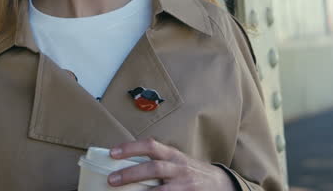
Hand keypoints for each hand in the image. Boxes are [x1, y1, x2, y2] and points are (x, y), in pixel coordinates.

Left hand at [107, 137, 233, 189]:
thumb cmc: (191, 171)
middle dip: (130, 174)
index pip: (150, 146)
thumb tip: (127, 164)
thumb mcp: (177, 161)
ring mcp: (183, 186)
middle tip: (111, 180)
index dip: (130, 148)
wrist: (220, 184)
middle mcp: (179, 168)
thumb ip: (158, 161)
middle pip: (153, 168)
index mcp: (173, 155)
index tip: (112, 153)